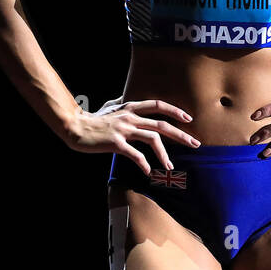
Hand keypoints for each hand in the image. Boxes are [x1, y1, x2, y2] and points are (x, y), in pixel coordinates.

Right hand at [63, 97, 199, 175]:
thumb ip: (121, 103)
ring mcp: (124, 130)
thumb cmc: (92, 119)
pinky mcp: (116, 143)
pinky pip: (136, 154)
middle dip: (181, 134)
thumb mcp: (109, 106)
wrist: (75, 127)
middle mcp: (130, 117)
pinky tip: (148, 171)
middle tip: (195, 144)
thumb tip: (126, 98)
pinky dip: (144, 164)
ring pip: (152, 139)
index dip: (175, 111)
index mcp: (130, 107)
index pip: (158, 106)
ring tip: (169, 166)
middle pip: (162, 124)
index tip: (188, 119)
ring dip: (164, 154)